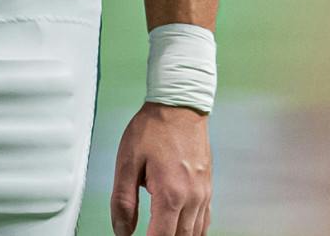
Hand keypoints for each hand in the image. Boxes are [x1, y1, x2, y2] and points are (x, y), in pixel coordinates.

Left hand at [111, 102, 210, 235]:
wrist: (179, 106)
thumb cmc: (153, 128)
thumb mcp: (127, 162)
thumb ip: (123, 200)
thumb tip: (122, 230)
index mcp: (170, 194)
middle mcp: (192, 199)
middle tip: (146, 235)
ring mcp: (203, 195)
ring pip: (195, 234)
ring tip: (159, 232)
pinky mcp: (207, 189)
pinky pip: (204, 222)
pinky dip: (192, 232)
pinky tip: (179, 229)